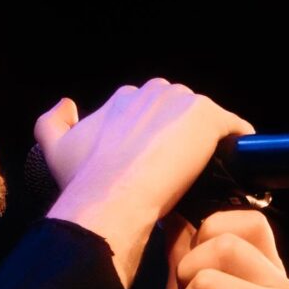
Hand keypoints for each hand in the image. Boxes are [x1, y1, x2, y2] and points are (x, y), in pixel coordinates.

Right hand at [36, 79, 253, 285]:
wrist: (110, 197)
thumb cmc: (84, 179)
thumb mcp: (54, 148)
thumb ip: (51, 122)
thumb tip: (65, 104)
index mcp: (125, 98)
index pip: (151, 109)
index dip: (155, 137)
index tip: (155, 162)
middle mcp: (154, 91)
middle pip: (180, 111)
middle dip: (181, 136)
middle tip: (177, 172)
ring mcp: (183, 102)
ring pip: (205, 121)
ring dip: (206, 142)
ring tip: (204, 175)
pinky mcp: (208, 118)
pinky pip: (234, 129)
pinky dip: (237, 143)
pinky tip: (234, 167)